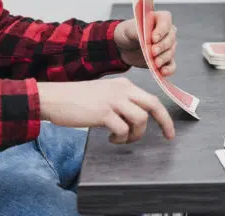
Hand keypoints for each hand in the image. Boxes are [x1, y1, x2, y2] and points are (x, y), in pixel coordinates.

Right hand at [38, 78, 175, 143]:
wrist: (55, 98)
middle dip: (164, 122)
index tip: (169, 130)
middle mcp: (122, 90)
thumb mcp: (104, 94)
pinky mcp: (103, 113)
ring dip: (135, 135)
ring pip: (140, 120)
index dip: (164, 115)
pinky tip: (110, 138)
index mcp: (124, 85)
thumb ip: (121, 101)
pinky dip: (120, 138)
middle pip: (153, 105)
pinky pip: (123, 129)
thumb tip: (136, 119)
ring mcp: (113, 100)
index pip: (151, 99)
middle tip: (167, 136)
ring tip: (121, 139)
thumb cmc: (77, 99)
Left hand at [115, 11, 177, 75]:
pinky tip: (162, 72)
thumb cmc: (128, 32)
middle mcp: (167, 32)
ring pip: (170, 52)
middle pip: (170, 38)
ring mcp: (167, 46)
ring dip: (163, 58)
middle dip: (162, 46)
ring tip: (154, 64)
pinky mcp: (165, 59)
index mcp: (160, 19)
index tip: (153, 38)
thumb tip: (147, 41)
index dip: (161, 30)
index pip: (166, 22)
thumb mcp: (129, 30)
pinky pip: (171, 65)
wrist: (123, 46)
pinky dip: (169, 69)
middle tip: (152, 52)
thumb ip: (139, 32)